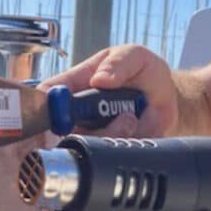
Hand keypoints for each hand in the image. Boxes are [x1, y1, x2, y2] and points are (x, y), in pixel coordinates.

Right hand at [38, 44, 177, 136]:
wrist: (167, 97)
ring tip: (132, 117)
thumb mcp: (135, 56)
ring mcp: (92, 131)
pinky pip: (109, 154)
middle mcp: (79, 110)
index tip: (57, 113)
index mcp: (76, 83)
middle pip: (63, 128)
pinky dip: (125, 142)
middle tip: (120, 115)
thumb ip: (119, 63)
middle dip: (88, 127)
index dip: (43, 106)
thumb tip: (100, 79)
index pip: (48, 94)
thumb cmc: (144, 71)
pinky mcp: (109, 147)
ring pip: (87, 144)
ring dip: (113, 133)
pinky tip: (137, 128)